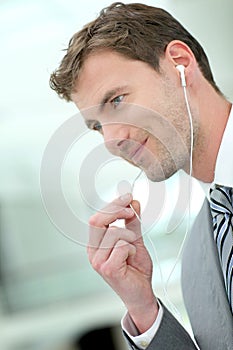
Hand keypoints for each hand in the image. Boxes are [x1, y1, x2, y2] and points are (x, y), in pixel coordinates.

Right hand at [87, 193, 158, 332]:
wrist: (142, 293)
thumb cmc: (135, 268)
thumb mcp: (135, 240)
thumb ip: (133, 222)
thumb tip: (133, 201)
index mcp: (96, 243)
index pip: (97, 217)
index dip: (113, 205)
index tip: (128, 197)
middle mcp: (93, 251)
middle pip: (98, 220)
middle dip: (117, 211)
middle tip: (132, 210)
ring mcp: (97, 261)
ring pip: (114, 232)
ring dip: (130, 237)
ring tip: (133, 249)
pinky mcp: (107, 268)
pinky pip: (121, 246)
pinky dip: (132, 249)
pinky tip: (132, 259)